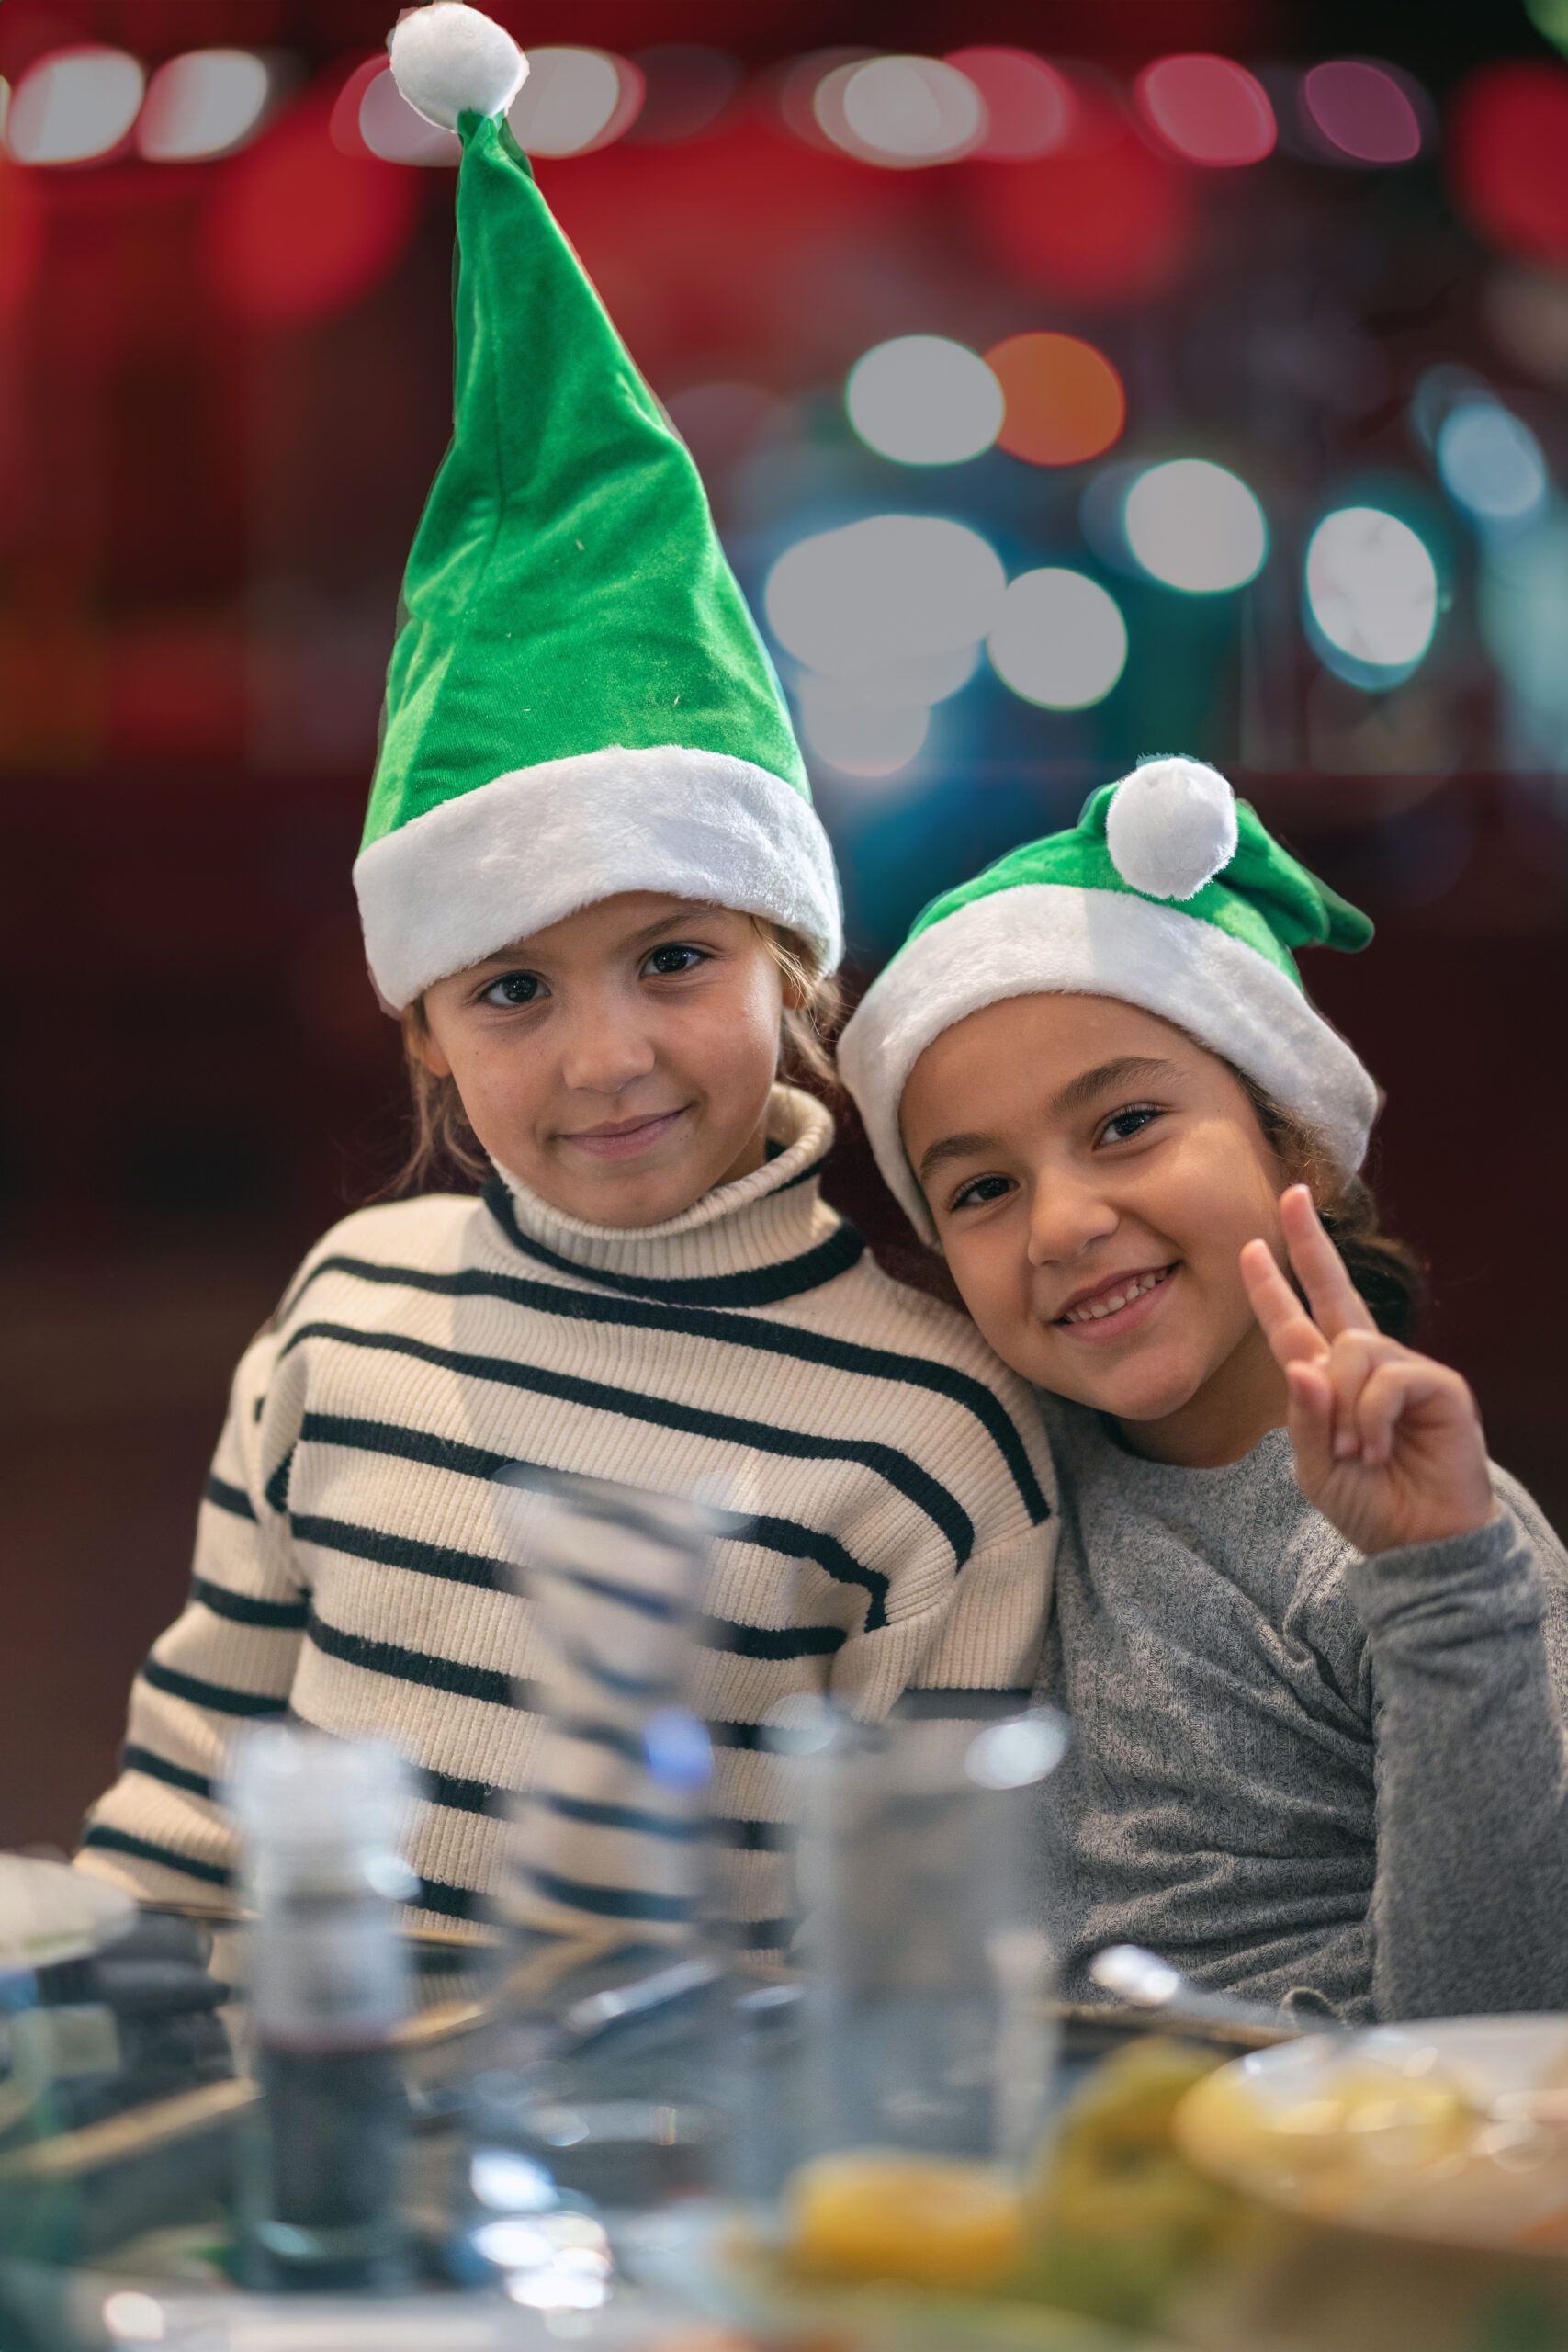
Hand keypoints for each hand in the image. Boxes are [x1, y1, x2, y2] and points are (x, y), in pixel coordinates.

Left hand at [1240, 1185, 1494, 1557]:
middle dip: (1310, 1244)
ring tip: (1354, 1452)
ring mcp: (1405, 1371)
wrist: (1419, 1547)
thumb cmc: (1369, 1507)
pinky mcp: (1440, 1385)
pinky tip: (1379, 1448)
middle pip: (1335, 1291)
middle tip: (1293, 1197)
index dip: (1272, 1286)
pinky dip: (1371, 1415)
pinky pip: (1387, 1376)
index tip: (1250, 1246)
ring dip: (1341, 1405)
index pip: (1294, 1324)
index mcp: (1328, 1383)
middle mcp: (1367, 1366)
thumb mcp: (1313, 1466)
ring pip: (1353, 1347)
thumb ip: (1301, 1417)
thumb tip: (1300, 1364)